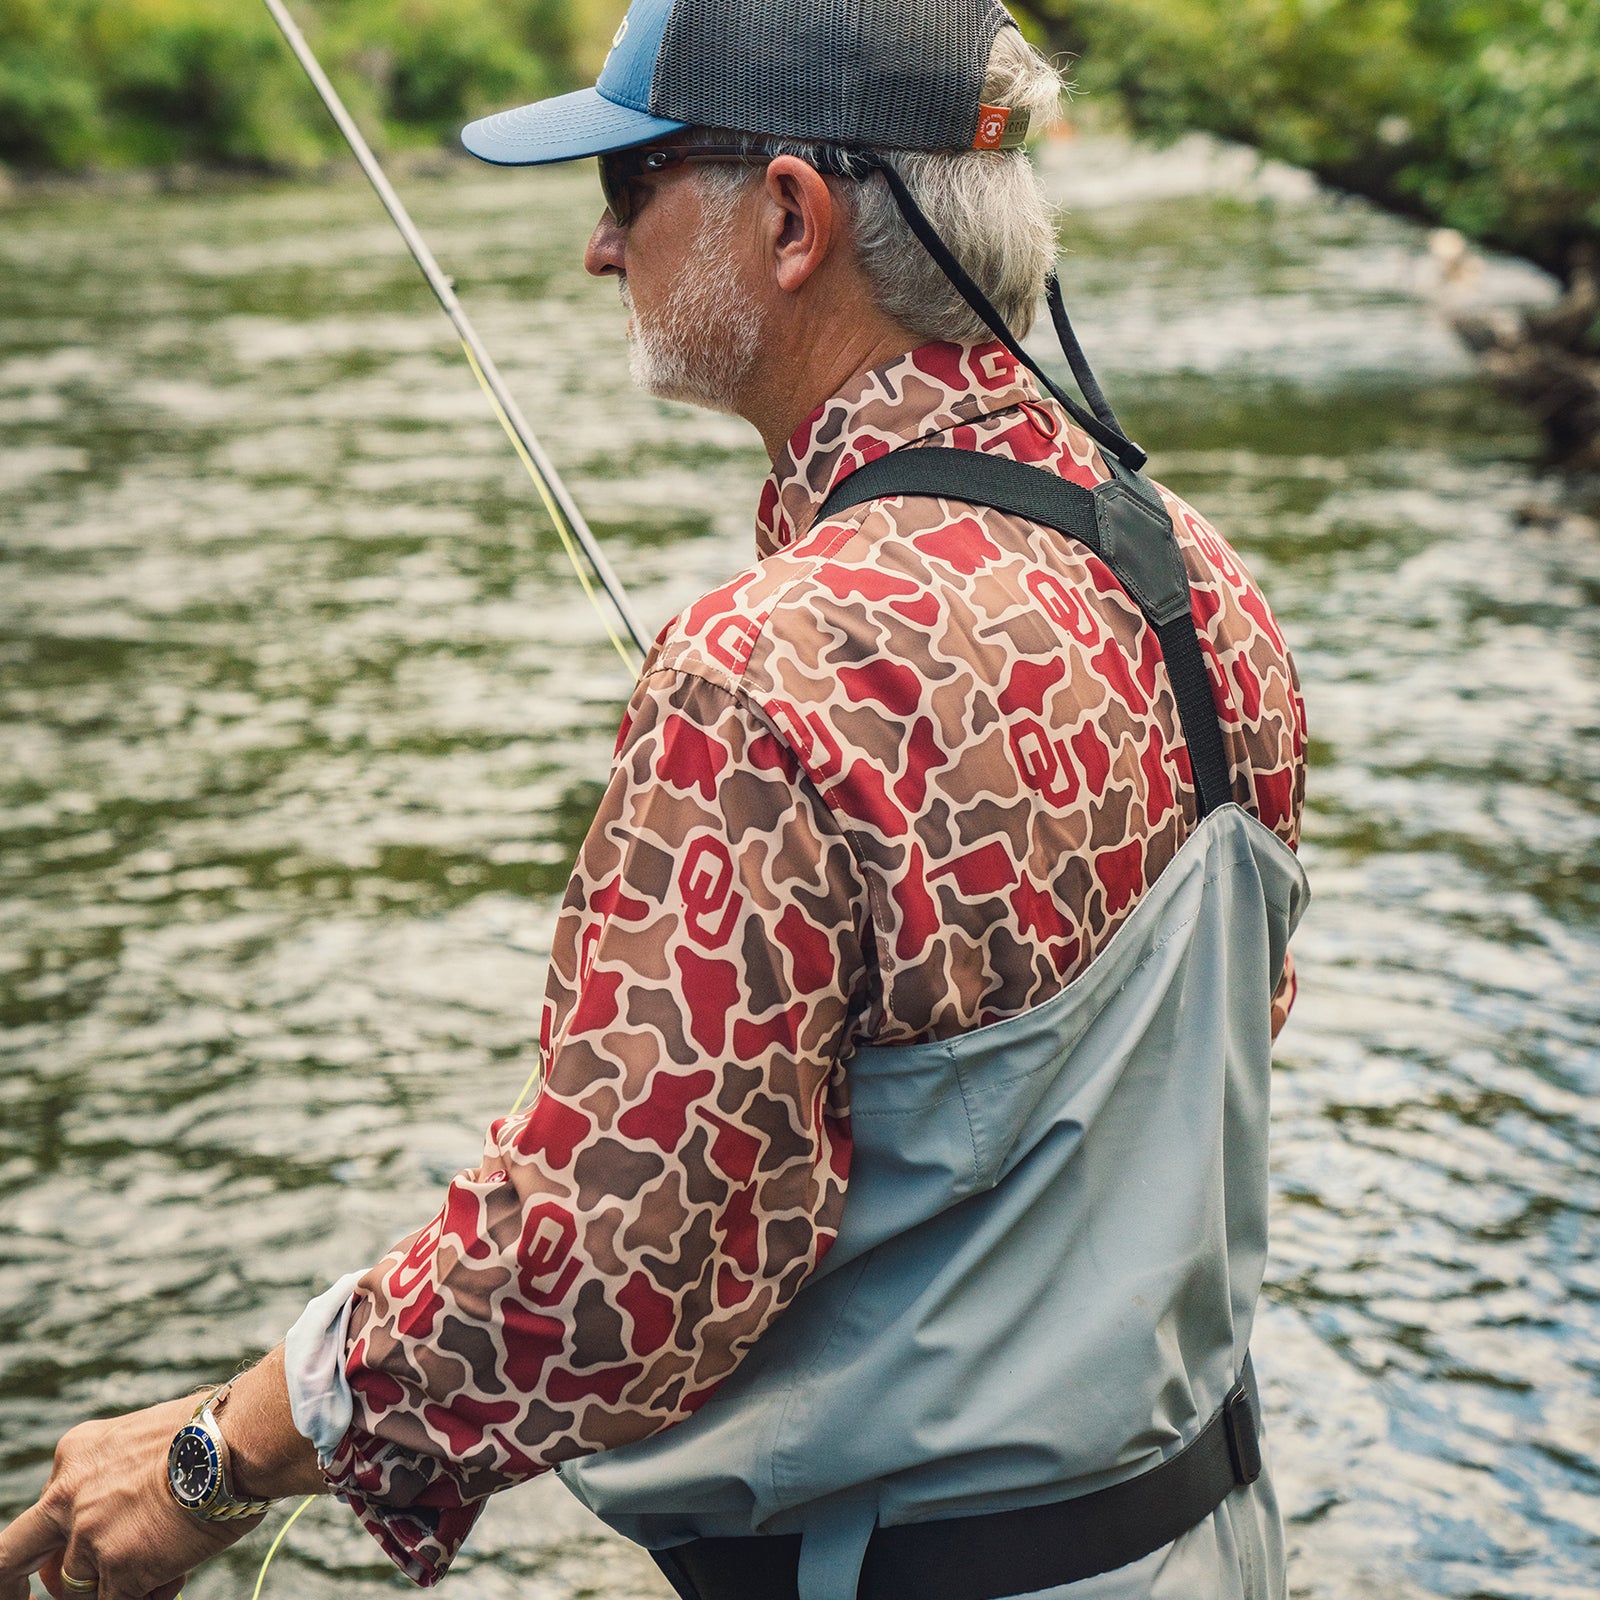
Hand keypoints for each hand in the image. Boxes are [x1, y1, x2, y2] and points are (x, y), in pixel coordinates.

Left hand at [0, 1395, 259, 1599]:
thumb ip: (119, 1474)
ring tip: (168, 1568)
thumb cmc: (216, 1431)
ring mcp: (90, 1535)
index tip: (74, 1550)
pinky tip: (174, 1579)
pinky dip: (145, 1597)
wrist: (243, 1438)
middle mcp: (68, 1495)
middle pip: (15, 1556)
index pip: (45, 1512)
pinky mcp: (118, 1569)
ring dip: (117, 1587)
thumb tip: (129, 1510)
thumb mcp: (146, 1437)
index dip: (61, 1538)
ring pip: (77, 1588)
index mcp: (75, 1454)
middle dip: (27, 1584)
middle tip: (64, 1589)